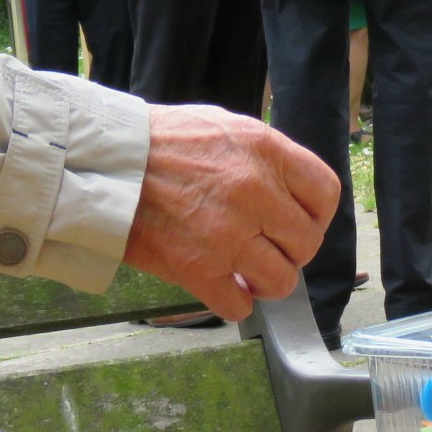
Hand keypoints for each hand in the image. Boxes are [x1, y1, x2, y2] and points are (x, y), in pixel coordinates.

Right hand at [124, 105, 339, 320]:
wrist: (106, 163)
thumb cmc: (162, 142)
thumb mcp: (227, 127)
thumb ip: (265, 157)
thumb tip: (291, 189)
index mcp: (267, 152)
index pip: (325, 194)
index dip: (317, 215)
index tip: (300, 222)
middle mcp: (256, 193)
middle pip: (306, 243)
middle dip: (290, 251)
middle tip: (267, 248)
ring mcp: (228, 234)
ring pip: (281, 281)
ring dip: (266, 281)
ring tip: (246, 271)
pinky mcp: (198, 268)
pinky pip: (239, 304)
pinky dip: (235, 302)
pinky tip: (222, 286)